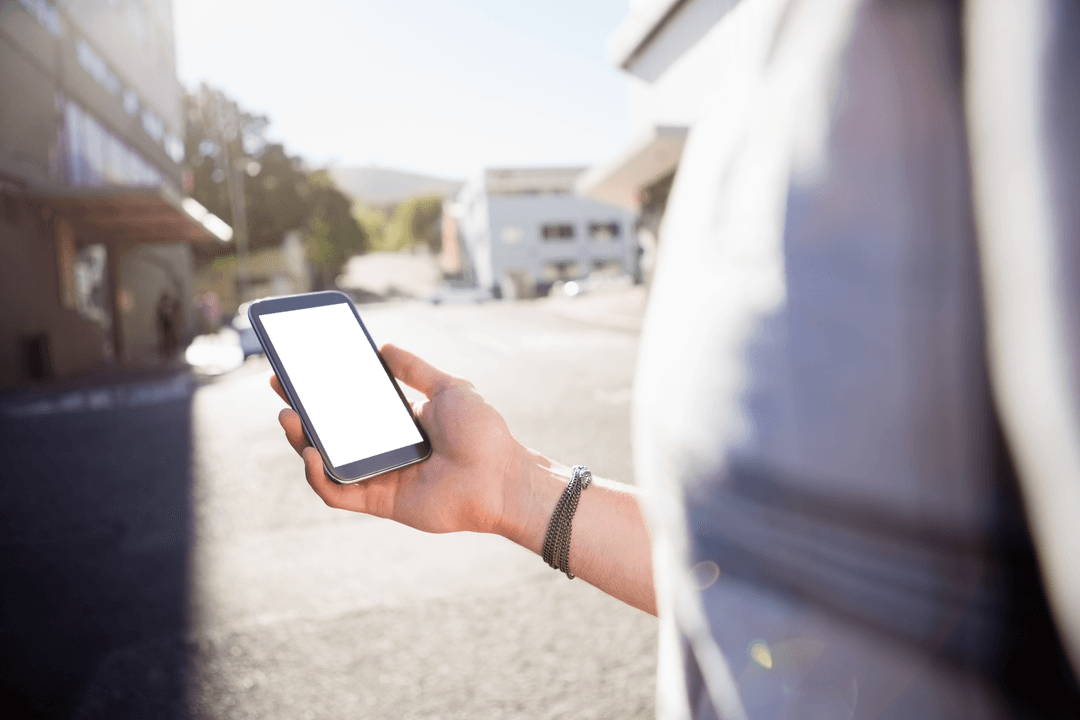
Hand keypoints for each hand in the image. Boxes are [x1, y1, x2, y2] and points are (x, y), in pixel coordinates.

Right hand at [271, 343, 527, 535]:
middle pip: (332, 431)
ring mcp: (379, 475)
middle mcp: (385, 448)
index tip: (300, 366)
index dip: (324, 387)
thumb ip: (415, 369)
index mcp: (400, 421)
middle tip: (281, 386)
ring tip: (289, 416)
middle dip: (302, 409)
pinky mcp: (378, 501)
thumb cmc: (482, 433)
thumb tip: (383, 346)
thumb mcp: (448, 388)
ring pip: (326, 461)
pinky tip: (313, 453)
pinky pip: (337, 492)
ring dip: (302, 440)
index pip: (352, 402)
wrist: (500, 478)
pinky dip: (318, 475)